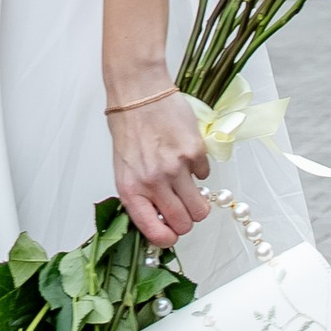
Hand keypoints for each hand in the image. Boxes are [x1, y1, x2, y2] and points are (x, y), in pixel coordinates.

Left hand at [107, 88, 211, 248]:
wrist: (139, 93)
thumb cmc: (129, 128)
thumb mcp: (125, 168)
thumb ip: (141, 196)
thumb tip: (160, 220)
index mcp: (132, 190)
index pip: (155, 233)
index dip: (167, 238)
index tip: (171, 234)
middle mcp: (153, 183)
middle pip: (184, 224)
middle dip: (187, 221)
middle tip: (183, 207)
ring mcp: (176, 169)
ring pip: (201, 208)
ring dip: (198, 202)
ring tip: (188, 186)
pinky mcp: (195, 153)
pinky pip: (206, 177)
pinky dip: (199, 171)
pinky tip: (185, 155)